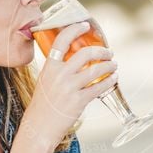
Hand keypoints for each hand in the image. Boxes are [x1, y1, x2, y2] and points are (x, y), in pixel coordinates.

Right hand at [23, 21, 117, 147]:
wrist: (39, 127)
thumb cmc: (43, 105)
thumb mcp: (45, 81)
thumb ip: (57, 69)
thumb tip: (75, 59)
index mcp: (49, 67)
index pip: (61, 41)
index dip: (74, 30)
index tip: (85, 25)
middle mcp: (59, 75)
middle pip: (85, 53)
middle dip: (101, 50)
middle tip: (108, 51)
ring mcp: (69, 88)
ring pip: (96, 70)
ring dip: (109, 66)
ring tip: (114, 65)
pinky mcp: (78, 101)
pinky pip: (99, 88)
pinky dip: (109, 82)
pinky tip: (113, 79)